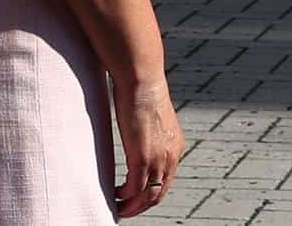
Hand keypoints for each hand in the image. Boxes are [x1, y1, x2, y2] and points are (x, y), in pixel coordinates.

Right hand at [113, 76, 183, 216]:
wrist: (142, 80)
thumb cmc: (142, 92)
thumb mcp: (150, 120)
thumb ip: (148, 134)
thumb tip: (138, 136)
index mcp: (175, 147)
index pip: (165, 181)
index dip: (150, 194)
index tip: (136, 198)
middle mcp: (171, 155)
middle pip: (158, 193)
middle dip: (141, 206)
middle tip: (125, 210)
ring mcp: (158, 158)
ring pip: (148, 195)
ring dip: (132, 206)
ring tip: (118, 208)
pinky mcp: (143, 156)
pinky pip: (135, 187)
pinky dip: (125, 196)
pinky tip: (116, 194)